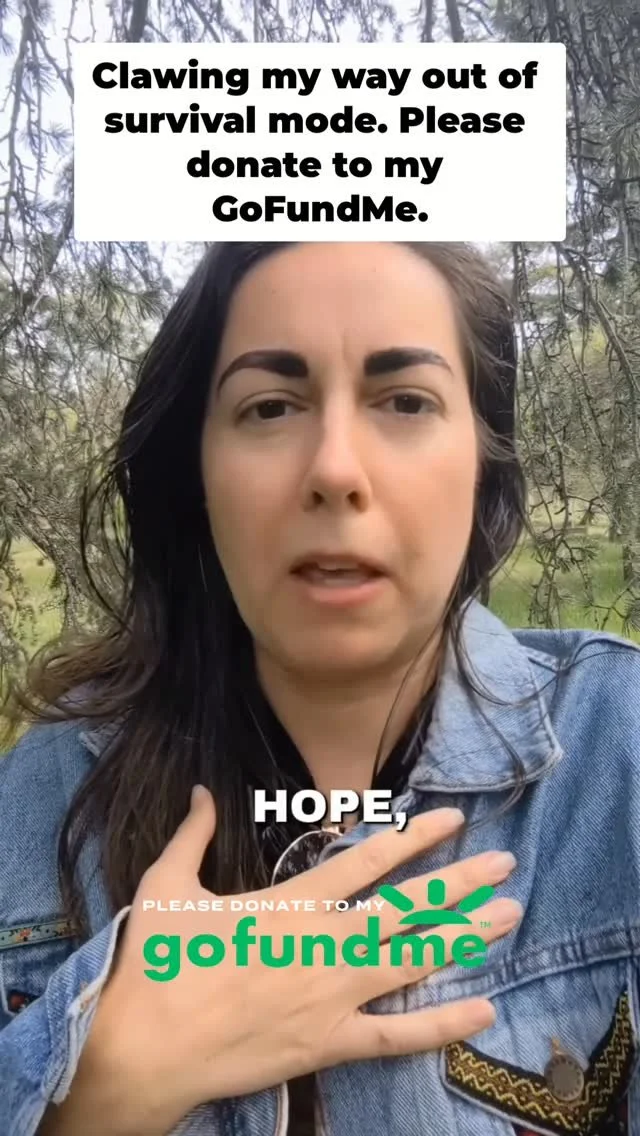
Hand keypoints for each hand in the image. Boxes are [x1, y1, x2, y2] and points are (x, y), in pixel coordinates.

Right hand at [69, 789, 521, 1131]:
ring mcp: (335, 996)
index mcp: (294, 903)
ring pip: (415, 961)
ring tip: (507, 918)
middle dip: (461, 883)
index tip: (454, 821)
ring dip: (463, 937)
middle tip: (505, 865)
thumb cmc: (158, 962)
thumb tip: (202, 790)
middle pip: (410, 908)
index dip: (416, 837)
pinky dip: (442, 1024)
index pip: (370, 859)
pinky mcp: (330, 1042)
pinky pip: (397, 1035)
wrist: (146, 1047)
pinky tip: (482, 1009)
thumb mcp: (167, 884)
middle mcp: (327, 943)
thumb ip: (193, 833)